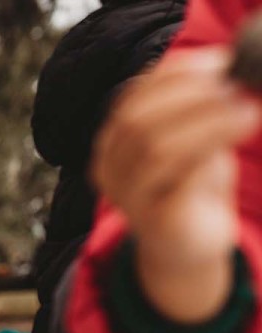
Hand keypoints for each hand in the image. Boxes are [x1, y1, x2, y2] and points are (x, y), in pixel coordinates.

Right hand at [92, 48, 261, 322]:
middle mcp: (110, 170)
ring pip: (156, 150)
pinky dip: (208, 156)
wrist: (188, 247)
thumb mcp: (190, 138)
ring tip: (247, 111)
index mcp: (113, 142)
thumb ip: (195, 107)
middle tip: (236, 87)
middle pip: (137, 122)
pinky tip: (235, 145)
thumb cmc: (190, 186)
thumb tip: (228, 64)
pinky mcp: (155, 222)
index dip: (173, 75)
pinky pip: (178, 183)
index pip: (131, 99)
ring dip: (206, 124)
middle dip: (190, 97)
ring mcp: (128, 198)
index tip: (219, 61)